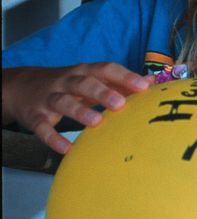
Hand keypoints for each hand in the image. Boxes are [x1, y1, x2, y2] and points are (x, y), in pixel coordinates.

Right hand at [2, 64, 152, 153]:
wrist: (22, 87)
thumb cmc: (70, 85)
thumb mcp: (93, 79)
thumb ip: (122, 82)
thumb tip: (153, 81)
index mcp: (85, 72)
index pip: (106, 69)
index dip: (124, 76)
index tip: (143, 86)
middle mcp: (67, 82)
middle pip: (84, 83)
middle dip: (102, 92)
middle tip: (121, 104)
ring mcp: (49, 98)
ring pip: (63, 101)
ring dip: (79, 111)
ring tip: (96, 122)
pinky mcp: (36, 116)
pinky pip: (43, 127)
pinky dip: (53, 138)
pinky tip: (67, 149)